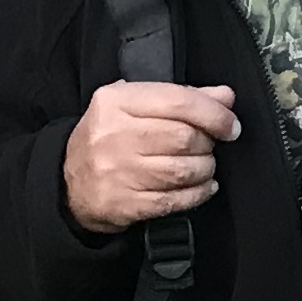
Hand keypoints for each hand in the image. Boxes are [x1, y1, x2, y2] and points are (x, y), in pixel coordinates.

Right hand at [66, 79, 240, 234]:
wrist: (70, 182)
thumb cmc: (110, 138)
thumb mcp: (136, 106)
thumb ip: (182, 97)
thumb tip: (225, 97)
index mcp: (116, 101)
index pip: (178, 101)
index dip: (214, 114)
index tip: (231, 125)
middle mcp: (113, 135)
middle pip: (183, 137)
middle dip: (208, 143)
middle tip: (209, 145)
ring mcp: (117, 172)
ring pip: (182, 170)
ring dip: (204, 169)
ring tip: (204, 165)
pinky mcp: (123, 203)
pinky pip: (174, 200)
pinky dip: (197, 193)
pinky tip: (202, 186)